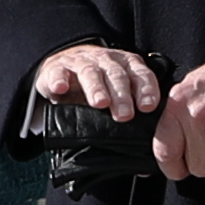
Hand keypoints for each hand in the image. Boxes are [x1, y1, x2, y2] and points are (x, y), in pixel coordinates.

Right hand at [27, 42, 159, 121]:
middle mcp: (106, 61)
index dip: (146, 90)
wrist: (64, 64)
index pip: (141, 75)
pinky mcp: (56, 68)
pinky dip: (59, 79)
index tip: (148, 107)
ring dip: (96, 88)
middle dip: (122, 95)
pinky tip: (61, 88)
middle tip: (125, 115)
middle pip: (117, 75)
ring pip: (90, 73)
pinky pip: (58, 72)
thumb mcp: (118, 91)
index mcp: (127, 66)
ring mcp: (81, 63)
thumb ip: (132, 107)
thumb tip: (149, 144)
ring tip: (100, 103)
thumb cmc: (98, 84)